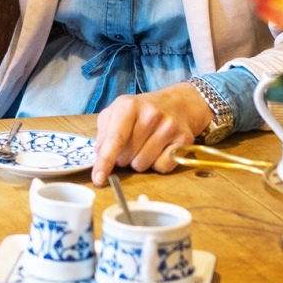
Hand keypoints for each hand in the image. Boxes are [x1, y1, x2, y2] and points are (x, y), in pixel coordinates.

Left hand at [91, 82, 213, 185]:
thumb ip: (104, 133)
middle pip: (127, 157)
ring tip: (144, 145)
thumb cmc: (139, 111)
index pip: (115, 139)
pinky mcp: (184, 141)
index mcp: (129, 106)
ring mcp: (169, 127)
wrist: (176, 104)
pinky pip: (162, 168)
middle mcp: (151, 115)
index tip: (98, 178)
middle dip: (122, 158)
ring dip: (138, 162)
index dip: (105, 161)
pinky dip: (156, 164)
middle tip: (129, 145)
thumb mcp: (116, 113)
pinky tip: (158, 150)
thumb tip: (100, 155)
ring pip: (143, 165)